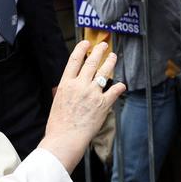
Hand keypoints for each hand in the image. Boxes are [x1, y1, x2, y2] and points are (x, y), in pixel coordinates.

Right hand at [40, 41, 126, 171]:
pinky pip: (114, 91)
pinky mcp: (103, 104)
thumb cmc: (58, 124)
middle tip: (103, 46)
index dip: (81, 48)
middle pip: (91, 62)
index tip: (86, 43)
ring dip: (110, 62)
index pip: (74, 60)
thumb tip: (73, 85)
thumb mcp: (58, 101)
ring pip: (105, 72)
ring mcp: (92, 94)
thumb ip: (67, 91)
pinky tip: (122, 85)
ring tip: (113, 56)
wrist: (65, 139)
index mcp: (66, 84)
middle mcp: (80, 85)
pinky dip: (119, 87)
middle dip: (99, 51)